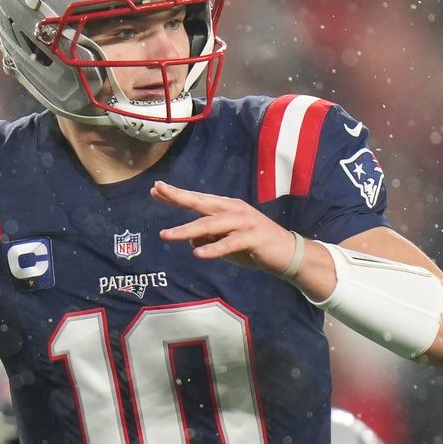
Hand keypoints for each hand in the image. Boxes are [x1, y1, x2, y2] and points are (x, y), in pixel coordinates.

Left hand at [153, 181, 299, 274]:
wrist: (287, 254)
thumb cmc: (254, 247)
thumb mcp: (226, 243)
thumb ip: (209, 238)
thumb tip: (190, 239)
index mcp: (226, 208)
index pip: (198, 200)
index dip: (177, 195)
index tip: (156, 189)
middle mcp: (234, 210)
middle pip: (201, 203)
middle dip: (178, 197)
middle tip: (158, 191)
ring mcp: (244, 222)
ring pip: (211, 225)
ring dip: (187, 230)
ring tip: (167, 235)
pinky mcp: (253, 237)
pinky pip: (229, 243)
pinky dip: (214, 248)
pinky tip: (198, 253)